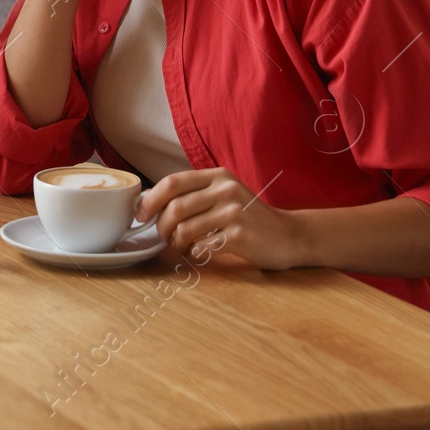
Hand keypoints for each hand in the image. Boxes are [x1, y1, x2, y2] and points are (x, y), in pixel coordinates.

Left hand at [136, 167, 305, 269]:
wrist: (290, 236)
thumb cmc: (249, 217)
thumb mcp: (225, 194)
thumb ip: (195, 194)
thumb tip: (150, 204)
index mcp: (217, 176)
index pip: (173, 182)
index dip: (150, 199)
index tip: (140, 215)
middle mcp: (226, 189)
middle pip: (175, 208)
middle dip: (161, 227)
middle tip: (164, 239)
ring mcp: (234, 212)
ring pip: (185, 229)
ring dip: (176, 244)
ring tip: (182, 247)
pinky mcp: (241, 236)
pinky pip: (202, 247)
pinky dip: (194, 253)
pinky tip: (200, 253)